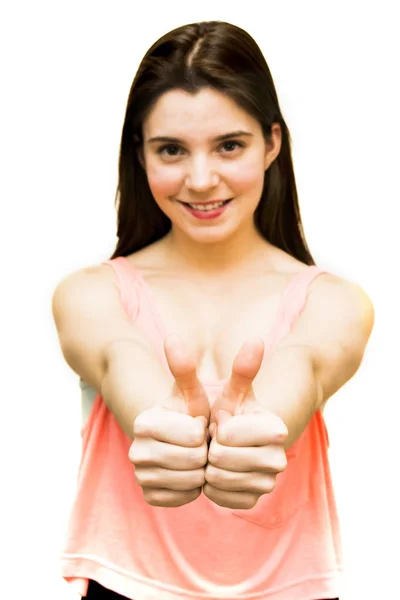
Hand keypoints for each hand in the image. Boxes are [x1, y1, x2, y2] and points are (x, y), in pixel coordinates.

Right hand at [129, 334, 209, 506]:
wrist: (176, 438)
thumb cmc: (188, 410)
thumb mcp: (191, 389)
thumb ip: (186, 367)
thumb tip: (172, 337)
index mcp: (144, 423)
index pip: (194, 436)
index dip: (204, 429)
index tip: (199, 423)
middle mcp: (136, 451)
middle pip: (193, 460)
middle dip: (204, 450)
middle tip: (201, 442)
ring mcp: (140, 476)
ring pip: (190, 481)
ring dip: (201, 469)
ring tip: (197, 454)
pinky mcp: (149, 496)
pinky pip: (185, 497)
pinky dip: (194, 486)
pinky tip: (191, 471)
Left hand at [204, 338, 287, 508]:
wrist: (236, 443)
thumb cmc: (232, 411)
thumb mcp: (231, 390)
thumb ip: (241, 368)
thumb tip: (256, 339)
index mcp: (276, 430)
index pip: (227, 434)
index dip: (216, 425)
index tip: (221, 420)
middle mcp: (279, 460)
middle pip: (221, 459)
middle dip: (210, 446)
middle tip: (214, 438)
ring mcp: (268, 484)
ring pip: (218, 480)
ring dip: (208, 465)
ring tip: (214, 452)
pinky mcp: (254, 501)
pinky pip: (218, 497)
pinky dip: (210, 484)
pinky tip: (216, 470)